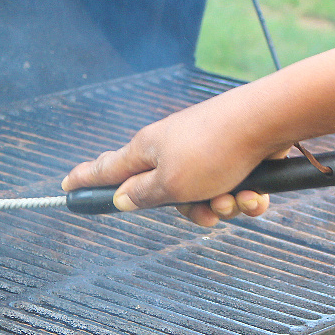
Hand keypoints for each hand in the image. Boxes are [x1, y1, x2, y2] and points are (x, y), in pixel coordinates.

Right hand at [61, 85, 290, 226]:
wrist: (268, 122)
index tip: (66, 188)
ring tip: (237, 198)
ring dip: (223, 206)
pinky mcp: (233, 154)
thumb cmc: (214, 151)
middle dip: (192, 211)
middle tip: (208, 212)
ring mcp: (203, 150)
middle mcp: (172, 148)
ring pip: (204, 196)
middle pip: (166, 195)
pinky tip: (257, 194)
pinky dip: (245, 196)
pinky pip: (232, 188)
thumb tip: (120, 198)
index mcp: (146, 150)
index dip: (85, 180)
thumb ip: (141, 195)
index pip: (106, 168)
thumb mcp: (170, 184)